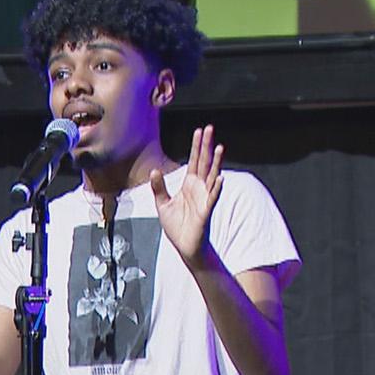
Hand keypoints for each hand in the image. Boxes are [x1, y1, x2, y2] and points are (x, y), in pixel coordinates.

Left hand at [152, 125, 223, 263]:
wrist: (184, 246)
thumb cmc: (176, 226)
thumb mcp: (162, 204)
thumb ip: (158, 188)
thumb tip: (154, 171)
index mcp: (189, 185)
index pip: (194, 161)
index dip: (196, 146)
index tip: (199, 131)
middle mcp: (199, 188)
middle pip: (204, 163)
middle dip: (207, 146)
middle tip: (210, 128)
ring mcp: (204, 198)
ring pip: (211, 176)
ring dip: (216, 162)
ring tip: (220, 147)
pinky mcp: (205, 212)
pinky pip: (211, 198)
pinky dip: (215, 188)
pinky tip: (219, 179)